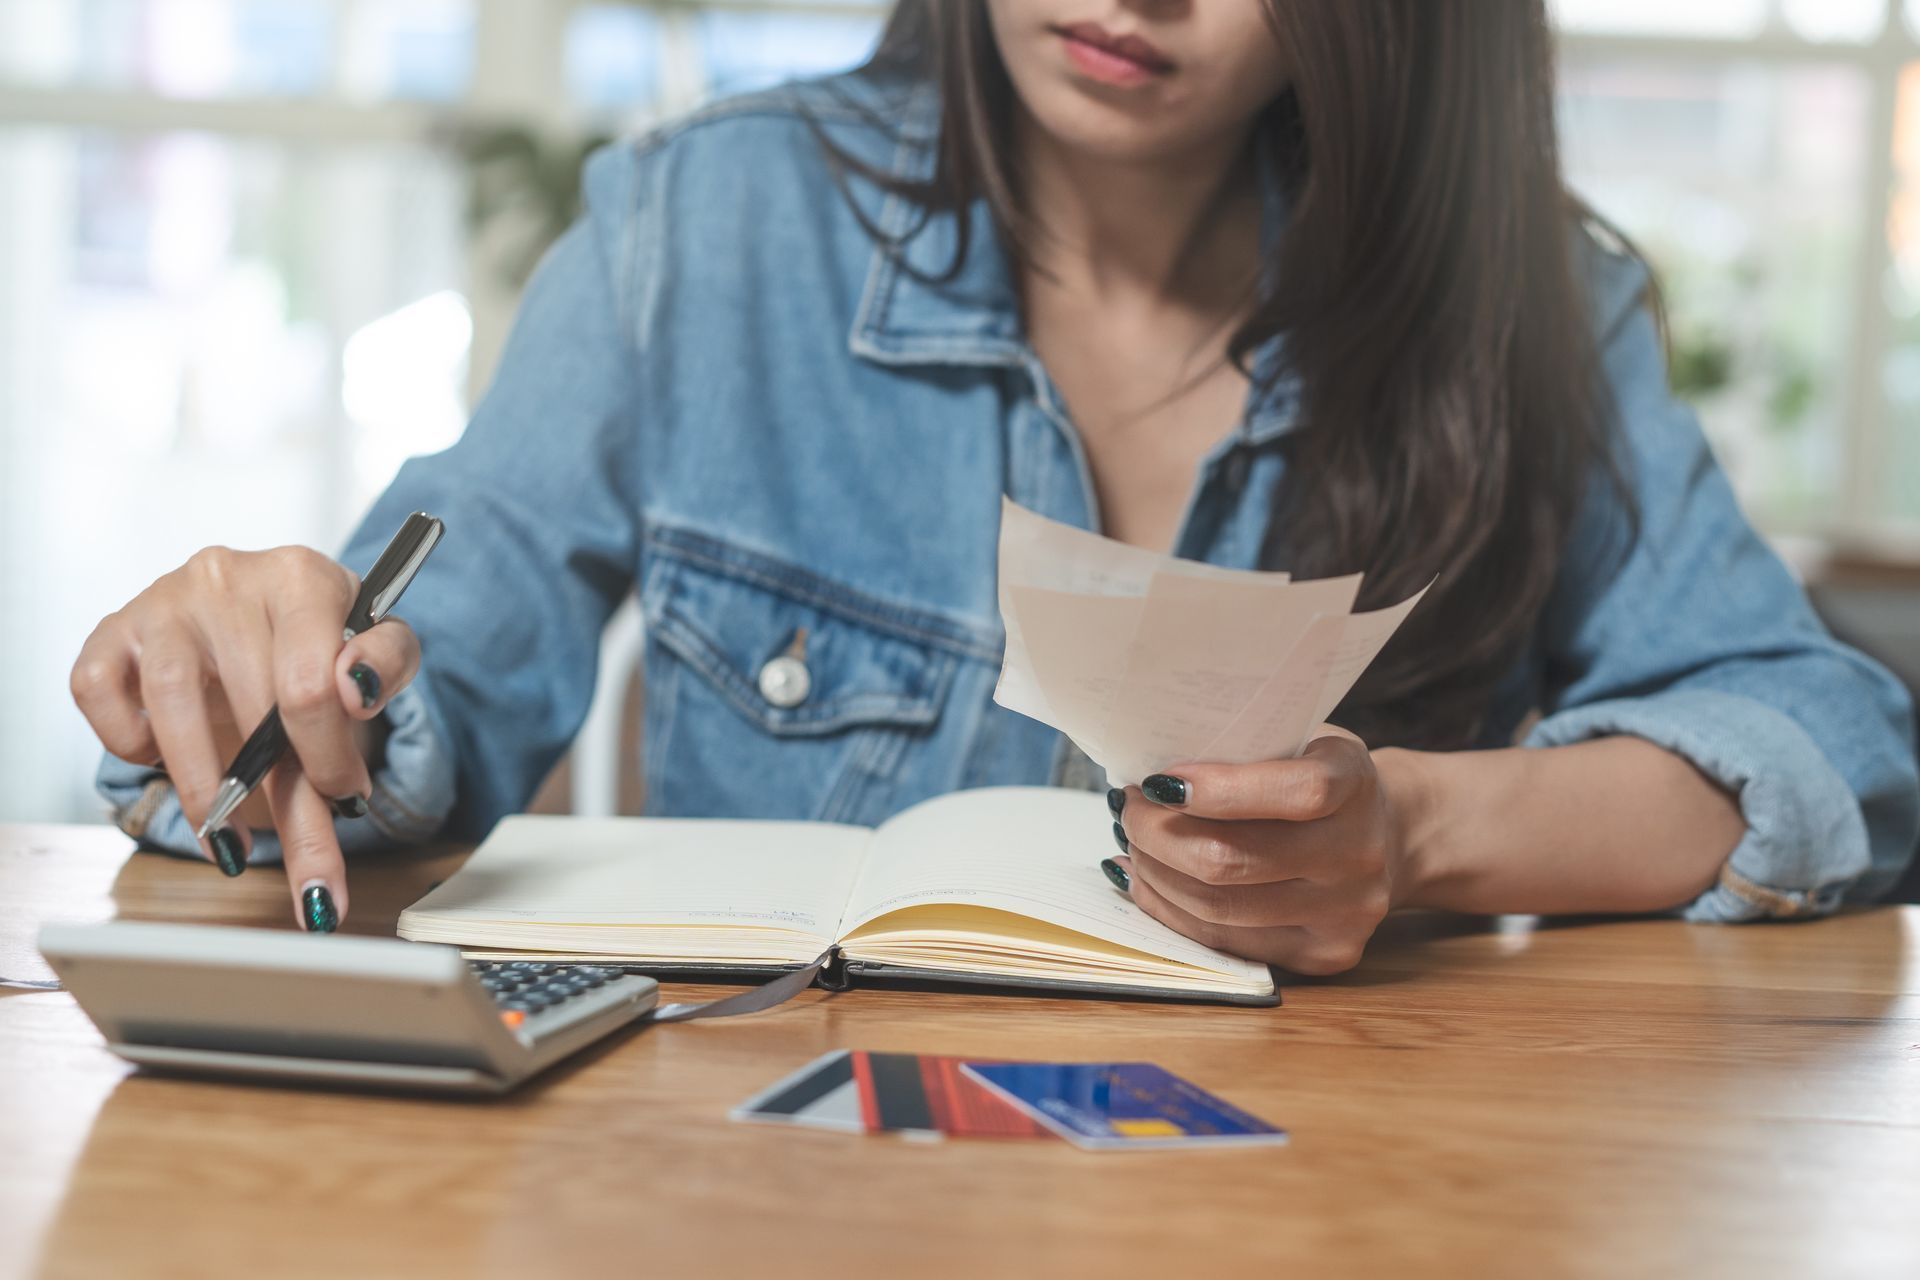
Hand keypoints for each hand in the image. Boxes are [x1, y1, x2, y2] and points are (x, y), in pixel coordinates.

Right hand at [69, 546, 421, 930]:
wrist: (266, 617)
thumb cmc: (322, 639)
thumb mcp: (379, 650)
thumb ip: (386, 669)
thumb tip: (357, 693)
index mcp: (300, 576)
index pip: (310, 683)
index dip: (327, 757)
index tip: (343, 794)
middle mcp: (226, 577)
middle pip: (250, 701)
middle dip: (279, 788)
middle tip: (298, 838)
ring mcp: (162, 601)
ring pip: (170, 700)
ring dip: (200, 784)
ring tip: (224, 833)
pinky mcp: (112, 631)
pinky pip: (96, 690)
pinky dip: (126, 739)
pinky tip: (164, 757)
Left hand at [1111, 729, 1409, 975]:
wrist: (1389, 837)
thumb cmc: (1319, 781)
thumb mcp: (1300, 742)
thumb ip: (1242, 752)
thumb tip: (1148, 781)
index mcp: (1355, 784)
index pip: (1295, 792)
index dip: (1218, 789)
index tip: (1157, 781)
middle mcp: (1358, 854)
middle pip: (1232, 861)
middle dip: (1157, 835)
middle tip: (1129, 810)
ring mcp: (1345, 913)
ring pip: (1218, 909)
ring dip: (1155, 875)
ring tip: (1135, 845)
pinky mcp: (1325, 955)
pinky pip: (1226, 942)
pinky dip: (1171, 910)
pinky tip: (1147, 881)